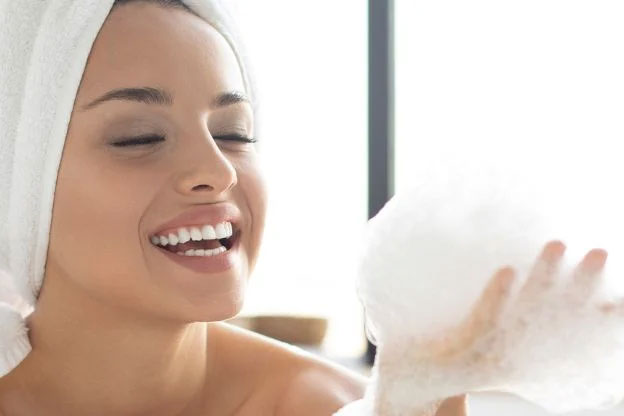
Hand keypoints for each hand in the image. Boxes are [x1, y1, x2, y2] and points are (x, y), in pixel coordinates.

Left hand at [372, 240, 610, 414]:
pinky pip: (482, 322)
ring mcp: (489, 356)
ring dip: (542, 280)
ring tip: (556, 245)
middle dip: (580, 285)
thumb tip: (511, 280)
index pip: (569, 332)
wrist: (407, 390)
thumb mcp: (479, 343)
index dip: (599, 316)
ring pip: (524, 314)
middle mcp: (513, 358)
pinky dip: (495, 296)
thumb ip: (499, 317)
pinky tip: (506, 271)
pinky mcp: (462, 353)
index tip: (623, 298)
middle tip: (600, 253)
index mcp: (521, 357)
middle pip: (555, 318)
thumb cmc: (444, 362)